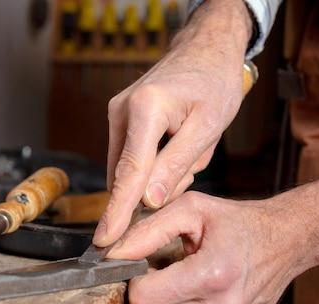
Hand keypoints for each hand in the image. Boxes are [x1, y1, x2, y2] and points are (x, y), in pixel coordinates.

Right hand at [93, 0, 252, 246]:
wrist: (206, 49)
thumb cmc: (213, 83)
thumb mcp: (208, 126)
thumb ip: (176, 165)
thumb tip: (148, 201)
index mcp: (146, 109)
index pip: (129, 172)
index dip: (118, 210)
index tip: (105, 239)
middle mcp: (122, 111)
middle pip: (129, 174)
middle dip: (158, 184)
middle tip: (193, 159)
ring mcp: (118, 115)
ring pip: (131, 169)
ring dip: (160, 172)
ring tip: (189, 143)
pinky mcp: (121, 121)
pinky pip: (133, 158)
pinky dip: (155, 163)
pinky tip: (177, 144)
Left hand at [108, 170, 318, 303]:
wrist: (286, 241)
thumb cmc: (238, 223)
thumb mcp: (191, 209)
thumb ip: (147, 230)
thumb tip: (112, 254)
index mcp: (213, 274)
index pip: (144, 300)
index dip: (135, 283)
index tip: (145, 269)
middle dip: (146, 299)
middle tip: (160, 277)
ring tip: (178, 289)